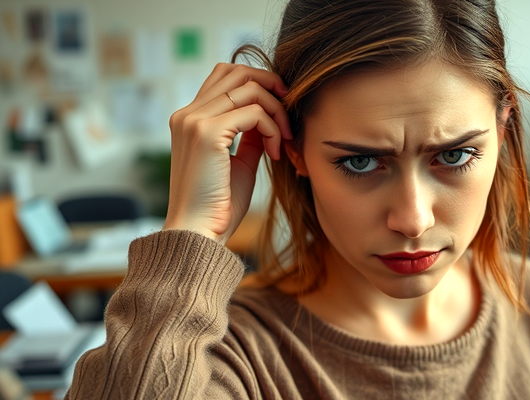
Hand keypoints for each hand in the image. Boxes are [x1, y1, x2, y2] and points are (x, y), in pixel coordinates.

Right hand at [163, 63, 291, 242]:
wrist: (198, 234)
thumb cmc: (219, 206)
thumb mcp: (239, 163)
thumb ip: (250, 137)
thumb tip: (269, 118)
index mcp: (189, 119)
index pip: (224, 76)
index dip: (258, 82)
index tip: (280, 110)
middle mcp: (187, 114)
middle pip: (236, 71)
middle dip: (271, 86)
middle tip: (288, 114)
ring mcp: (194, 121)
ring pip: (249, 88)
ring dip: (276, 111)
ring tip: (284, 140)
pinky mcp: (207, 133)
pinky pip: (254, 113)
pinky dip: (273, 129)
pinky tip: (276, 153)